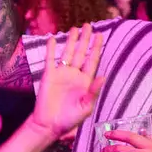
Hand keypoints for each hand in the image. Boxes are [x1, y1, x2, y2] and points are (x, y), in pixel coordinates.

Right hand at [29, 24, 104, 138]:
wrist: (49, 125)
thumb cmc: (69, 119)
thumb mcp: (86, 107)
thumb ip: (93, 91)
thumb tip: (103, 76)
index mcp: (86, 81)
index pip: (93, 61)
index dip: (96, 48)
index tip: (100, 35)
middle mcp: (74, 75)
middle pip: (81, 53)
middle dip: (85, 40)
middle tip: (89, 26)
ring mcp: (61, 74)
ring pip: (68, 53)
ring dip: (71, 41)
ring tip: (75, 28)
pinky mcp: (48, 75)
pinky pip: (50, 59)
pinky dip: (51, 49)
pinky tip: (53, 38)